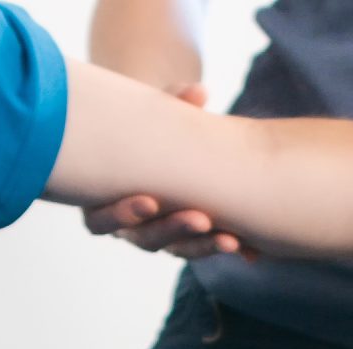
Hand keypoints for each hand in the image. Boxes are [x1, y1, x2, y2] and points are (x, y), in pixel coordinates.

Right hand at [79, 84, 255, 259]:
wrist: (156, 139)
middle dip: (173, 230)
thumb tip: (199, 92)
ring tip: (231, 240)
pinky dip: (227, 248)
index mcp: (101, 201)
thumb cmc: (142, 125)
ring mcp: (158, 234)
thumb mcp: (151, 113)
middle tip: (201, 220)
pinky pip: (205, 247)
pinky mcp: (187, 237)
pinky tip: (250, 252)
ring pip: (177, 249)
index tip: (150, 202)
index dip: (123, 216)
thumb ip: (171, 103)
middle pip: (145, 240)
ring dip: (203, 246)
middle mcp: (128, 226)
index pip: (101, 222)